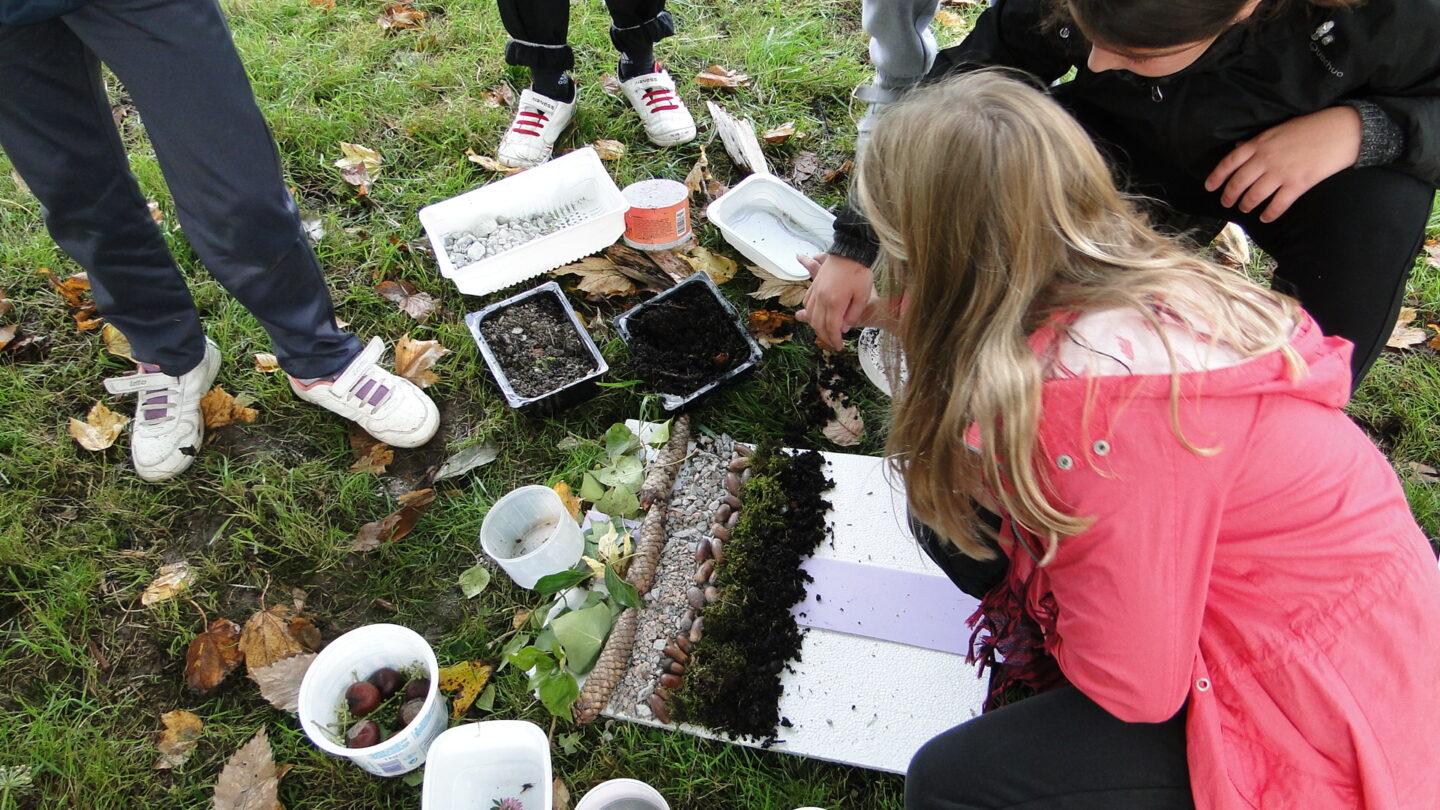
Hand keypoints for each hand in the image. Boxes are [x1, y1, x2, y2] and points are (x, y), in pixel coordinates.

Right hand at [795, 253, 885, 349]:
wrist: (850, 251)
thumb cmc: (860, 273)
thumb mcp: (863, 296)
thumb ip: (853, 315)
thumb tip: (844, 329)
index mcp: (835, 303)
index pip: (831, 328)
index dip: (834, 340)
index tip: (839, 347)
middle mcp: (822, 298)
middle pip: (818, 324)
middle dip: (824, 337)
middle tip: (832, 343)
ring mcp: (816, 291)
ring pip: (811, 315)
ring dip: (815, 326)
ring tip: (824, 333)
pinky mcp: (815, 285)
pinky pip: (807, 302)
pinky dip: (809, 313)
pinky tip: (815, 316)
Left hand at [1205, 106, 1361, 222]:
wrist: (1342, 129)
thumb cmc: (1311, 126)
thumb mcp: (1279, 128)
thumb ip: (1259, 141)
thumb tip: (1239, 148)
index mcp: (1260, 143)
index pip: (1229, 162)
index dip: (1217, 176)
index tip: (1209, 187)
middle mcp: (1266, 159)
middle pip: (1238, 183)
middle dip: (1229, 196)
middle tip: (1227, 203)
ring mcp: (1281, 173)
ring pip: (1254, 196)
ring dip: (1247, 205)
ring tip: (1245, 209)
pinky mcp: (1298, 184)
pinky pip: (1277, 205)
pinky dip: (1269, 214)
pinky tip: (1266, 217)